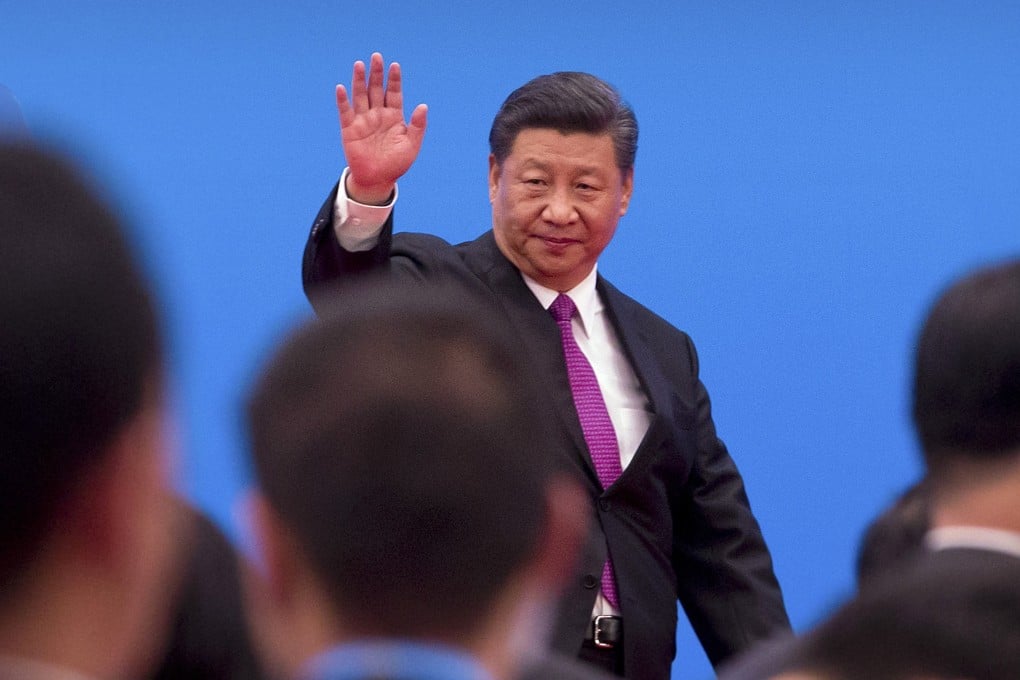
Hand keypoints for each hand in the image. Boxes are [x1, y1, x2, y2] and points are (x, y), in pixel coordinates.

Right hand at [336, 52, 426, 203]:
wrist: (378, 180)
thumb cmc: (396, 164)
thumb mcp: (411, 146)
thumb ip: (418, 126)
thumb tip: (423, 105)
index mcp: (394, 117)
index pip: (394, 93)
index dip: (394, 80)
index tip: (395, 65)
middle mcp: (378, 115)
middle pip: (377, 89)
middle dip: (377, 73)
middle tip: (377, 56)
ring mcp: (363, 120)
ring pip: (361, 96)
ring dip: (359, 80)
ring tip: (359, 64)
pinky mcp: (349, 129)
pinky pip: (345, 112)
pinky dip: (343, 100)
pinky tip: (342, 88)